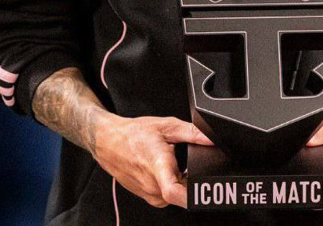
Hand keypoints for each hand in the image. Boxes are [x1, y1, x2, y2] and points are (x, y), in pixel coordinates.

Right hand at [91, 114, 212, 208]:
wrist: (109, 142)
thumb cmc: (134, 134)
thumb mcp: (166, 126)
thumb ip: (192, 132)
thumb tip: (213, 138)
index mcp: (158, 167)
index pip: (175, 192)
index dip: (193, 195)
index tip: (204, 189)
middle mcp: (153, 187)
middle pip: (184, 191)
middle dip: (191, 177)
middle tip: (185, 160)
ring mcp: (150, 194)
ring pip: (177, 193)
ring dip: (181, 179)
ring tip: (171, 161)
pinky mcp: (149, 197)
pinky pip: (168, 193)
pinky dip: (172, 181)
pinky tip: (165, 167)